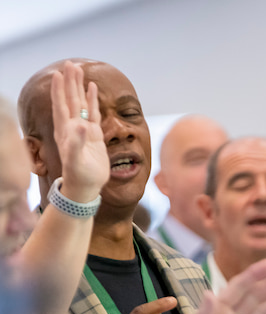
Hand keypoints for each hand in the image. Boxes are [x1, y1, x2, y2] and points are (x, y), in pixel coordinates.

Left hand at [51, 61, 107, 203]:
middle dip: (70, 82)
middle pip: (71, 99)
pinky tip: (92, 90)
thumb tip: (81, 125)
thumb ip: (77, 143)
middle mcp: (73, 127)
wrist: (86, 187)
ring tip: (80, 71)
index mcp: (66, 130)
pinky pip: (93, 113)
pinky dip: (92, 100)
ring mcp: (83, 129)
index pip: (61, 105)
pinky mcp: (94, 135)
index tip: (59, 73)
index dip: (60, 90)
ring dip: (79, 87)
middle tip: (71, 64)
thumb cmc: (78, 175)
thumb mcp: (75, 160)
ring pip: (81, 103)